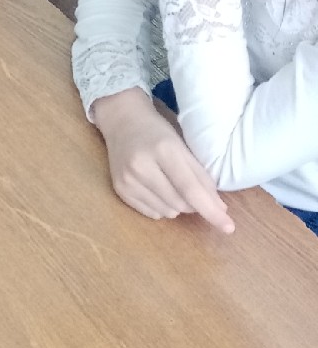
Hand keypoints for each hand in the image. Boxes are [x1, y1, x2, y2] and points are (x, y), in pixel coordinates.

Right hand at [92, 89, 233, 231]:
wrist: (121, 120)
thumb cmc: (157, 131)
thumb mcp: (183, 146)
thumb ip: (201, 176)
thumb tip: (220, 209)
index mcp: (163, 149)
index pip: (190, 188)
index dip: (210, 209)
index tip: (229, 228)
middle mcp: (141, 166)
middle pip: (180, 203)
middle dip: (193, 203)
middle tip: (190, 187)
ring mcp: (127, 179)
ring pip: (167, 212)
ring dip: (177, 206)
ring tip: (170, 185)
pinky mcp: (119, 189)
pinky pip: (152, 214)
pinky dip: (162, 208)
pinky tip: (157, 190)